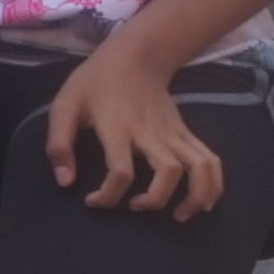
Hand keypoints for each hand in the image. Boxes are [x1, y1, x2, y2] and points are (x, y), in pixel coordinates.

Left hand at [46, 41, 227, 217]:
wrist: (134, 57)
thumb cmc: (94, 82)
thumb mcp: (64, 106)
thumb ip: (59, 144)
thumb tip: (65, 182)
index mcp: (117, 127)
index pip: (121, 171)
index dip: (109, 195)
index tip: (94, 202)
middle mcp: (150, 132)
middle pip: (168, 171)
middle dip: (156, 200)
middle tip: (135, 208)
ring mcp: (173, 132)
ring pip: (199, 167)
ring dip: (196, 197)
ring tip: (180, 216)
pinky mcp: (186, 132)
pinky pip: (210, 159)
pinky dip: (214, 184)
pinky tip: (204, 203)